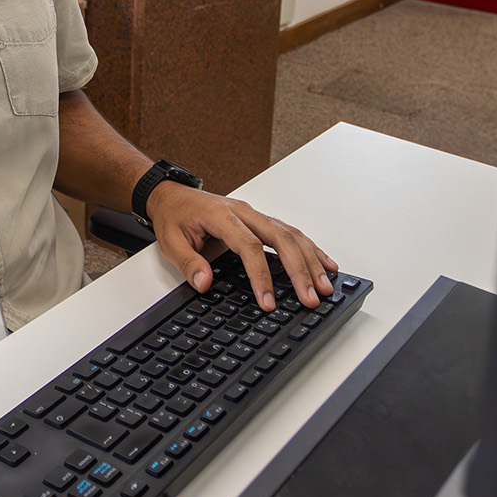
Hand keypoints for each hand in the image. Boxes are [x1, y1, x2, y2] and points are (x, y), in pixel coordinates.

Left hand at [143, 181, 337, 311]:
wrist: (172, 195)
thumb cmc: (173, 216)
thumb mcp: (170, 242)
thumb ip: (189, 263)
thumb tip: (204, 283)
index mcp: (222, 216)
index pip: (249, 247)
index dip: (262, 275)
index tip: (268, 301)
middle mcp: (244, 212)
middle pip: (281, 239)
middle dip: (300, 270)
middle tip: (311, 297)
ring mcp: (255, 215)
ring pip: (291, 235)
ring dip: (311, 260)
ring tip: (325, 286)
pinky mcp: (260, 220)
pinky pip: (290, 232)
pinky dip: (310, 248)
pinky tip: (324, 263)